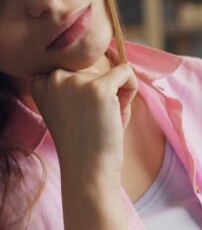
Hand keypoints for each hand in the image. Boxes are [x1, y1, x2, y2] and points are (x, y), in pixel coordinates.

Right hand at [31, 64, 137, 183]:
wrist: (89, 167)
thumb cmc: (88, 139)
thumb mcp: (75, 104)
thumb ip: (85, 82)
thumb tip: (121, 62)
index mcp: (41, 82)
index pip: (75, 68)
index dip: (86, 88)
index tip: (80, 111)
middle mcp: (55, 78)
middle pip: (95, 69)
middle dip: (103, 91)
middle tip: (94, 118)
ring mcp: (75, 82)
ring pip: (112, 72)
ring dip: (117, 94)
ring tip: (104, 119)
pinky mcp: (98, 88)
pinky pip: (126, 72)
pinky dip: (131, 89)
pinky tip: (118, 111)